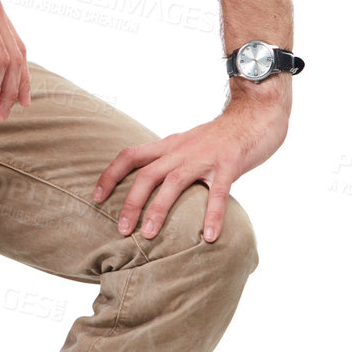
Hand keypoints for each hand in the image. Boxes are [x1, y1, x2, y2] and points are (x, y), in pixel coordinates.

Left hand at [91, 95, 289, 242]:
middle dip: (130, 203)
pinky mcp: (229, 164)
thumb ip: (171, 162)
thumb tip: (152, 189)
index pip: (129, 156)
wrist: (255, 114)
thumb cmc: (221, 137)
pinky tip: (210, 237)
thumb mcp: (188, 145)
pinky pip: (218, 193)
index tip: (96, 197)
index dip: (110, 175)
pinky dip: (213, 215)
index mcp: (168, 146)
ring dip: (158, 210)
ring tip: (148, 236)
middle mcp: (181, 151)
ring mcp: (204, 157)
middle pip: (146, 175)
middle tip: (121, 230)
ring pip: (173, 183)